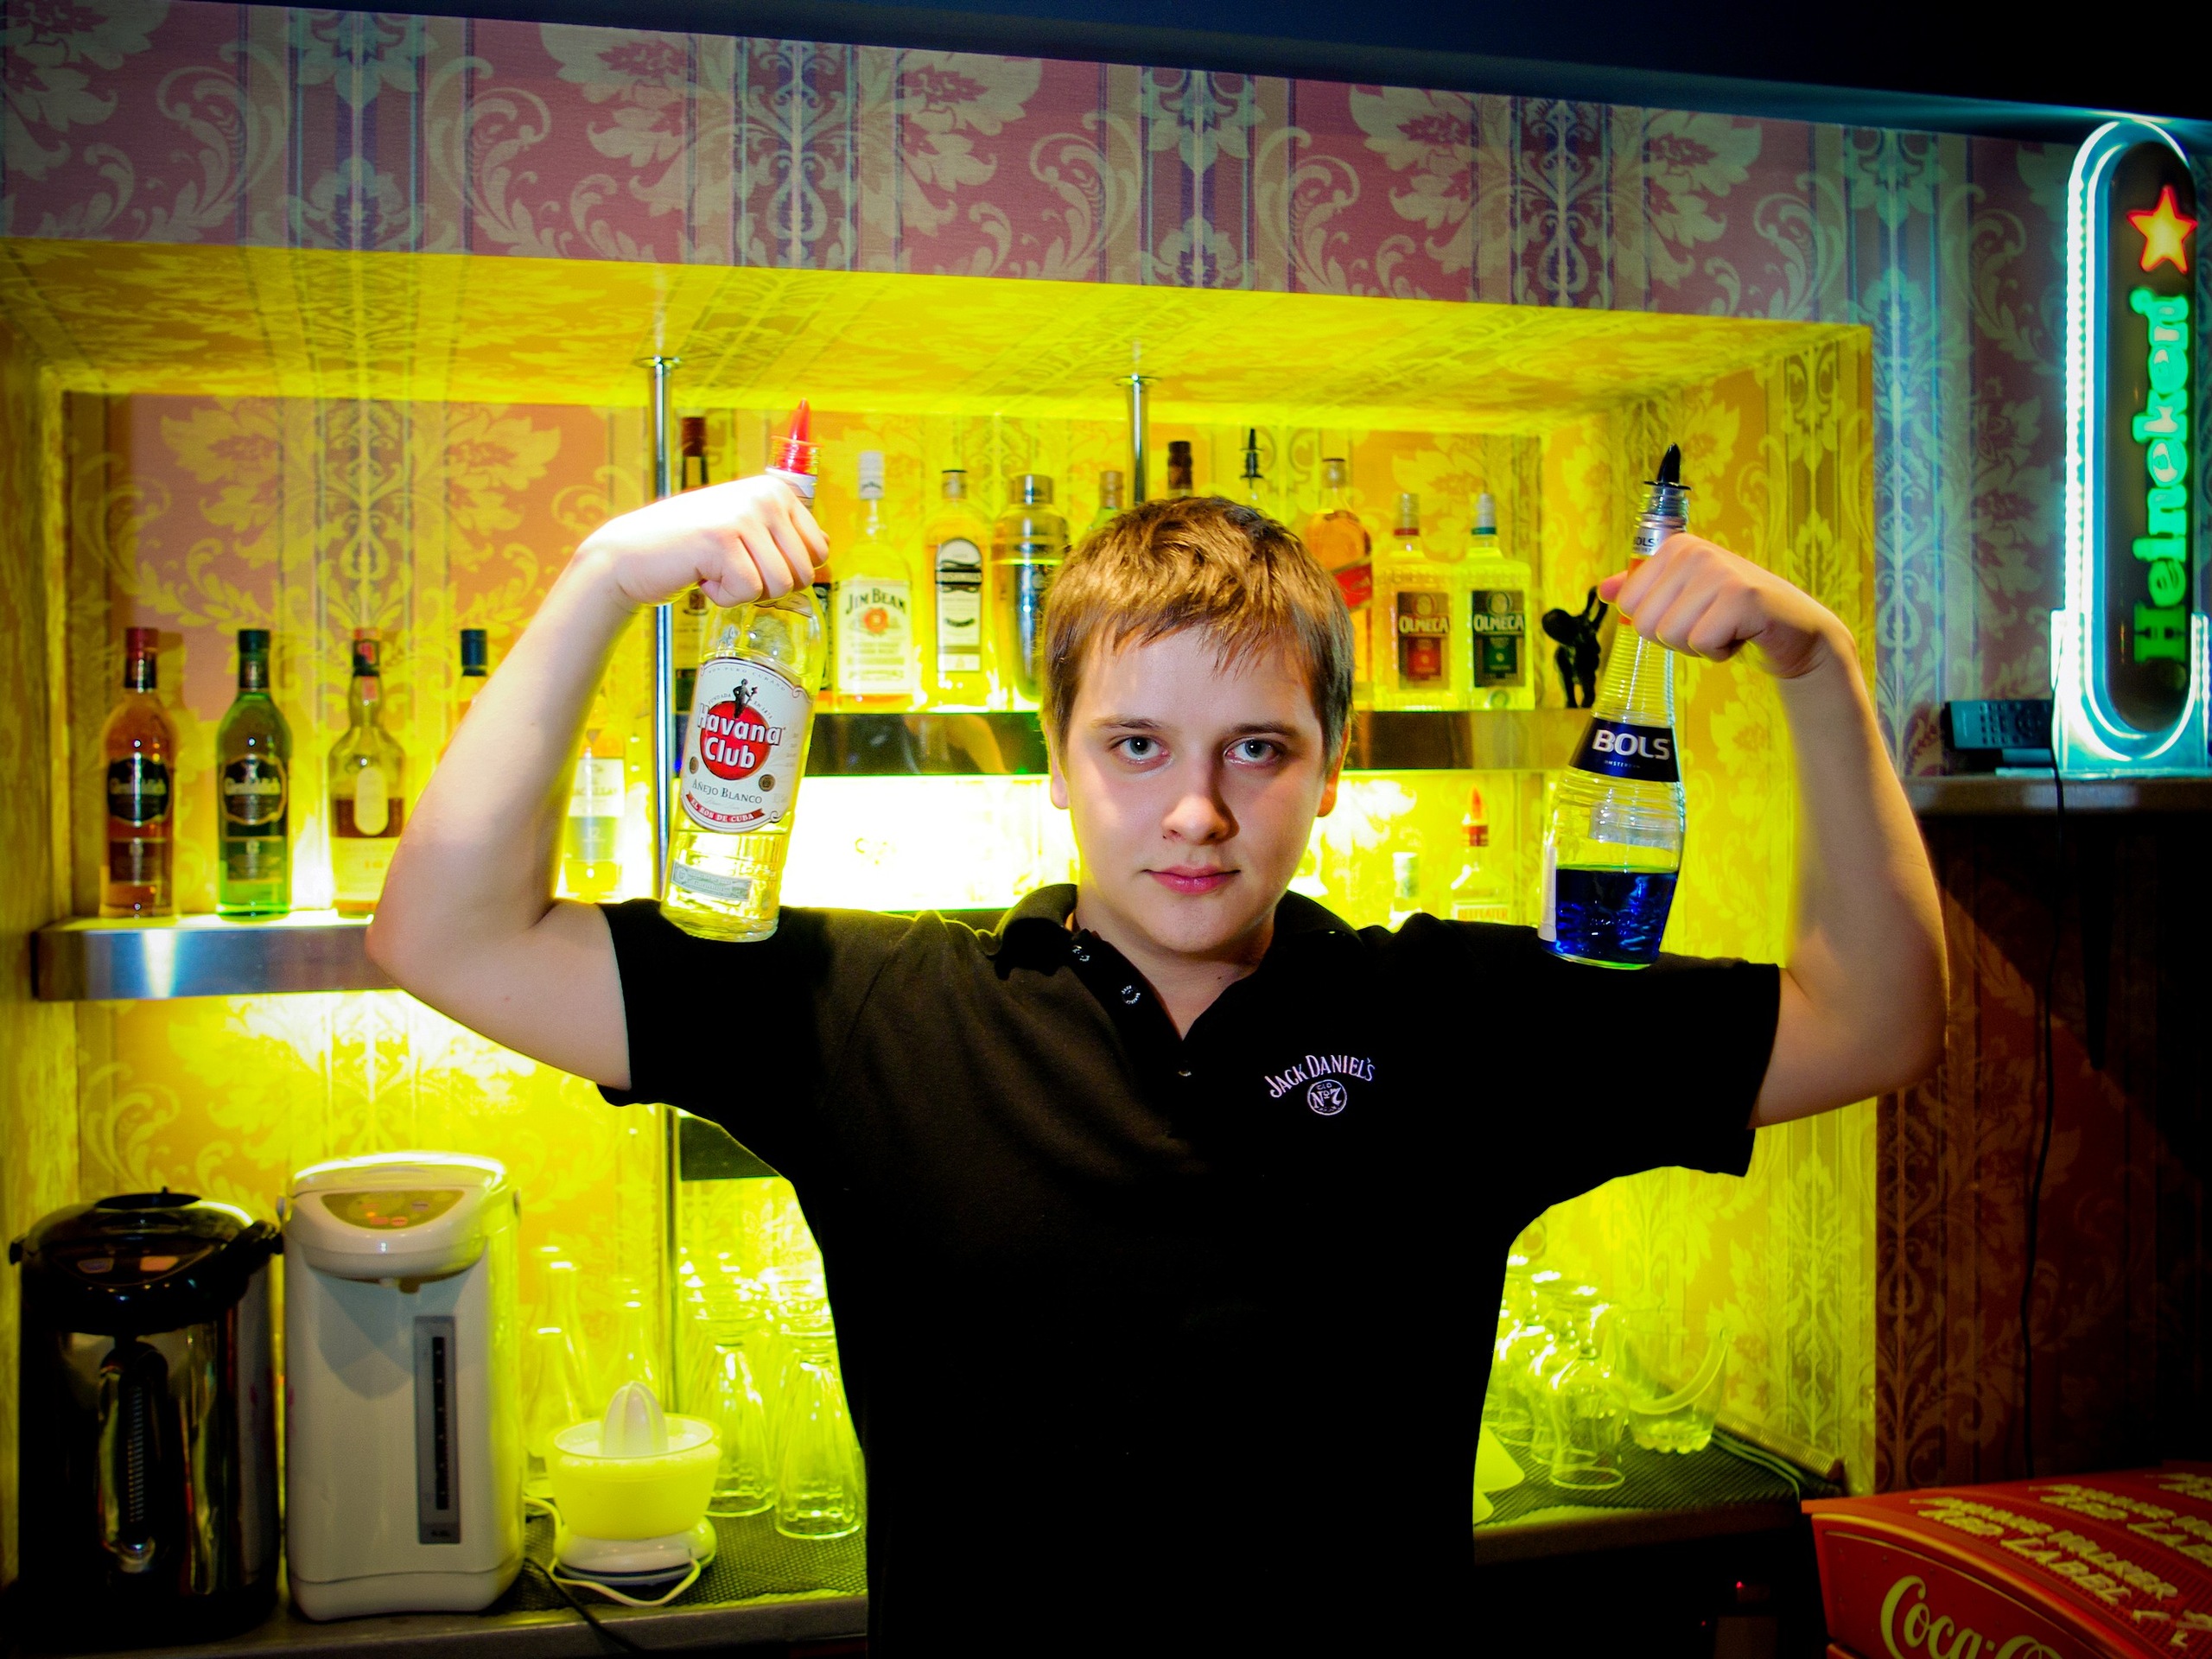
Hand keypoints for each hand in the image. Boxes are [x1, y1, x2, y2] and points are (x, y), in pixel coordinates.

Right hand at [573, 475, 828, 610]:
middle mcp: (765, 496)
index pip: (819, 551)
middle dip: (768, 585)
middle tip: (731, 567)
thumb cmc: (689, 548)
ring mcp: (744, 515)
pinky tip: (701, 575)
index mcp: (776, 491)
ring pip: (779, 586)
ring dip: (745, 591)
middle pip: (803, 573)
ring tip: (715, 568)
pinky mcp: (723, 539)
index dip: (788, 570)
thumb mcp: (745, 530)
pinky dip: (724, 597)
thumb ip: (782, 534)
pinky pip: (749, 592)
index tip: (751, 558)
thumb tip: (826, 546)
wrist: (629, 555)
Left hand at [1598, 534, 1844, 679]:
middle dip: (1675, 638)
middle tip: (1711, 624)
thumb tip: (1604, 590)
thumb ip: (1644, 591)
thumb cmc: (1733, 618)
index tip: (1691, 613)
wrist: (1793, 633)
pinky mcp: (1740, 598)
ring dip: (1698, 645)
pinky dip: (1719, 652)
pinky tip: (1740, 636)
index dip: (1657, 622)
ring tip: (1726, 628)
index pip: (1629, 605)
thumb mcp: (1684, 600)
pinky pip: (1700, 642)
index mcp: (1676, 548)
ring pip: (1669, 634)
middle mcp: (1695, 551)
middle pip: (1645, 622)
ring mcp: (1718, 571)